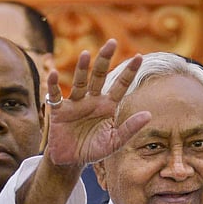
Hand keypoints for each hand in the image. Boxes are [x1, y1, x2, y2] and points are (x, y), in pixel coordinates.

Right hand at [43, 39, 151, 165]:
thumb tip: (149, 115)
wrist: (71, 160)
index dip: (129, 71)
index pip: (121, 85)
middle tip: (112, 42)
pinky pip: (56, 95)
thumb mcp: (115, 141)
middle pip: (99, 75)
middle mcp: (92, 99)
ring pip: (80, 82)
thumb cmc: (94, 149)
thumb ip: (130, 128)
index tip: (139, 56)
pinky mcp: (59, 110)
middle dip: (105, 59)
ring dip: (82, 68)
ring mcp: (75, 103)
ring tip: (86, 54)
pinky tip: (53, 74)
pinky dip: (53, 85)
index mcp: (108, 105)